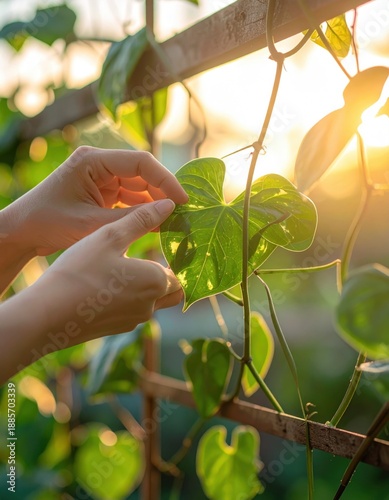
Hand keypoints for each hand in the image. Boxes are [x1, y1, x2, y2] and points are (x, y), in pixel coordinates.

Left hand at [2, 146, 187, 255]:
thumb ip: (132, 218)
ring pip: (138, 187)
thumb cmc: (48, 223)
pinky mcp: (101, 193)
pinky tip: (156, 224)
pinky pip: (128, 199)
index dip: (166, 180)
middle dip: (163, 193)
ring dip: (154, 203)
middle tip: (184, 213)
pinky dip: (141, 211)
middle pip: (142, 174)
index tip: (183, 200)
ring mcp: (100, 179)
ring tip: (174, 221)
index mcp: (93, 161)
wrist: (22, 232)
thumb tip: (169, 211)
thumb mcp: (92, 223)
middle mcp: (99, 165)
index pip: (140, 163)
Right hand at [27, 199, 182, 348]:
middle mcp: (150, 306)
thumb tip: (169, 205)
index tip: (164, 247)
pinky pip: (132, 311)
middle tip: (147, 256)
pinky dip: (128, 298)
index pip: (179, 272)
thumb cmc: (79, 272)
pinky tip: (106, 285)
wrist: (47, 316)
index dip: (174, 259)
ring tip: (124, 268)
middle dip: (165, 275)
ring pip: (152, 302)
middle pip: (172, 290)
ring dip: (146, 287)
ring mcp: (133, 321)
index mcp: (155, 282)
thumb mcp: (109, 237)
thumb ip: (141, 221)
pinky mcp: (116, 330)